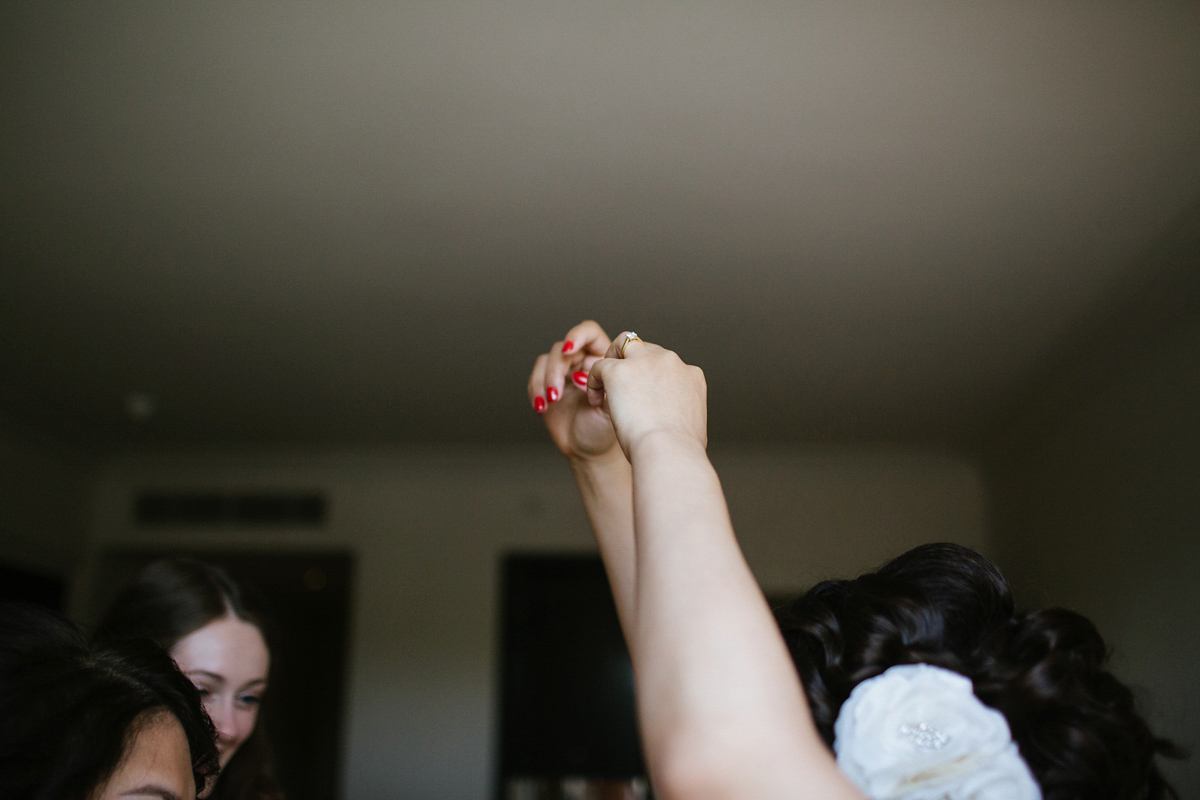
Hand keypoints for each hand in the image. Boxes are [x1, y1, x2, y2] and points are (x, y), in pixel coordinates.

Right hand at [527, 320, 620, 460]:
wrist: (590, 452)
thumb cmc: (607, 429)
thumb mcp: (613, 406)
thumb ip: (602, 384)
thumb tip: (583, 372)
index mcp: (603, 359)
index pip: (589, 333)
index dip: (577, 335)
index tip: (569, 349)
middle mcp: (582, 362)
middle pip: (563, 348)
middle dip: (557, 369)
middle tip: (556, 392)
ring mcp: (563, 373)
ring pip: (546, 360)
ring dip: (544, 380)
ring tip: (551, 401)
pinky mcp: (547, 386)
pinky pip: (535, 378)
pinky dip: (535, 390)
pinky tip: (542, 407)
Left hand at [586, 332, 707, 457]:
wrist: (669, 452)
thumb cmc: (680, 452)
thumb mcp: (694, 428)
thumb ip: (684, 416)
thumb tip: (681, 425)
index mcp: (691, 375)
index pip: (667, 365)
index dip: (651, 377)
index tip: (642, 396)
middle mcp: (670, 362)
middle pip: (646, 349)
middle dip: (632, 364)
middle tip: (620, 387)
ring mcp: (645, 362)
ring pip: (623, 344)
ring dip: (613, 360)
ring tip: (604, 384)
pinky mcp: (619, 371)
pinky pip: (600, 366)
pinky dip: (594, 380)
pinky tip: (595, 400)